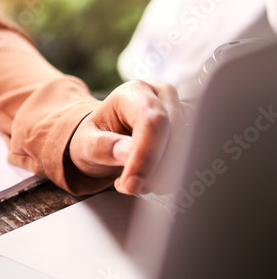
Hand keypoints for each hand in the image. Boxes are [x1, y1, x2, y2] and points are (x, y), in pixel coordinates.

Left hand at [68, 81, 188, 194]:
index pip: (151, 122)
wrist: (105, 140)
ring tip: (135, 180)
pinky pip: (191, 157)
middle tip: (130, 186)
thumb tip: (129, 152)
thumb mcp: (86, 143)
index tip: (132, 185)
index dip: (145, 157)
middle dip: (154, 170)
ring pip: (187, 148)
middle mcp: (163, 96)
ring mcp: (181, 111)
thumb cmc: (94, 139)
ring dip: (163, 175)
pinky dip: (172, 175)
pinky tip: (150, 178)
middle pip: (175, 136)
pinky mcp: (191, 130)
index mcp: (134, 92)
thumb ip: (103, 147)